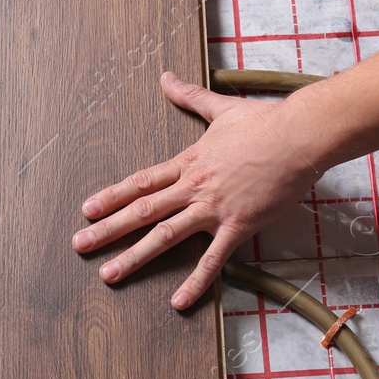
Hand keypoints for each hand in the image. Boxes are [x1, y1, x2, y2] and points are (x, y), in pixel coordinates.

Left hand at [72, 72, 324, 309]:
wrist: (299, 136)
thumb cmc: (265, 121)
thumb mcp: (221, 108)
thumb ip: (190, 97)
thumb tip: (167, 77)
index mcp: (189, 162)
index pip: (141, 182)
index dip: (112, 196)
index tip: (87, 209)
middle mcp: (194, 187)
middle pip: (142, 210)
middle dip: (107, 229)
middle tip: (79, 245)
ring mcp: (214, 208)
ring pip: (165, 236)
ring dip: (134, 256)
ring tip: (108, 274)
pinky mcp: (238, 226)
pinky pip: (213, 260)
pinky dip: (195, 282)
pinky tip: (177, 302)